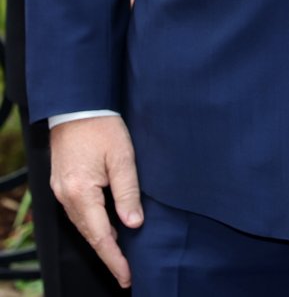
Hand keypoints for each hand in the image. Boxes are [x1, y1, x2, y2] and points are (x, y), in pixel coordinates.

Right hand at [49, 116, 142, 287]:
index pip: (99, 235)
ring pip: (83, 224)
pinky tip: (107, 227)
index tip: (127, 276)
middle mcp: (66, 196)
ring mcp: (61, 191)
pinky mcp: (63, 183)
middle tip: (126, 273)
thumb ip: (127, 192)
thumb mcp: (123, 157)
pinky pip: (79, 212)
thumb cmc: (103, 127)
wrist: (78, 105)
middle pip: (89, 234)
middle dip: (108, 254)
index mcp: (80, 192)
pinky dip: (93, 224)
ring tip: (120, 255)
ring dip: (101, 240)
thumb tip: (133, 223)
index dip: (114, 258)